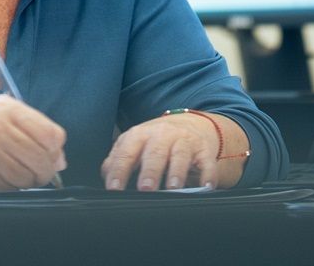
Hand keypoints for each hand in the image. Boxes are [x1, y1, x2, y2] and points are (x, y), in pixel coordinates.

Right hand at [0, 94, 66, 193]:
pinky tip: (5, 179)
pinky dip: (17, 186)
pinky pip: (15, 183)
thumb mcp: (1, 123)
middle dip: (45, 169)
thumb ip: (32, 134)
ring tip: (18, 176)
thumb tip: (59, 158)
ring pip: (32, 171)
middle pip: (44, 154)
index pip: (51, 132)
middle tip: (38, 173)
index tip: (50, 157)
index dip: (55, 150)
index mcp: (6, 107)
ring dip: (31, 180)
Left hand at [101, 112, 244, 190]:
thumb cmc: (155, 141)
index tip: (114, 189)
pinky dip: (207, 175)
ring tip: (173, 188)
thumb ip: (117, 159)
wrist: (189, 125)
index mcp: (140, 135)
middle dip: (150, 171)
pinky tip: (205, 187)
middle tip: (145, 189)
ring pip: (180, 156)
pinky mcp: (204, 151)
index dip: (119, 170)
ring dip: (176, 172)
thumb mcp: (134, 144)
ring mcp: (184, 142)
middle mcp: (162, 136)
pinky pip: (207, 163)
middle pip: (155, 152)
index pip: (126, 152)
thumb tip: (105, 176)